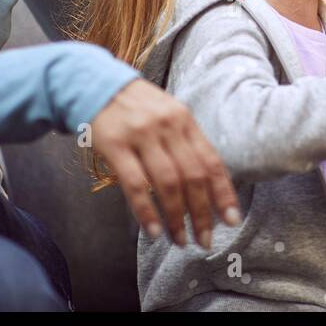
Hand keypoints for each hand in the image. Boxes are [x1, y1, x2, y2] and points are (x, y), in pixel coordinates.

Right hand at [91, 78, 241, 246]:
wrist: (95, 85)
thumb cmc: (136, 107)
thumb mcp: (167, 115)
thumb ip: (185, 143)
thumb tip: (207, 186)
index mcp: (185, 120)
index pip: (211, 161)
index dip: (223, 193)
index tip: (231, 220)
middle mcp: (168, 126)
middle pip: (193, 176)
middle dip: (202, 213)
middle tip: (204, 240)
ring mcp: (141, 134)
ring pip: (167, 182)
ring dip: (177, 217)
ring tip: (180, 239)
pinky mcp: (114, 144)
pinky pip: (135, 184)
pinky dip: (146, 211)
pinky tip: (153, 230)